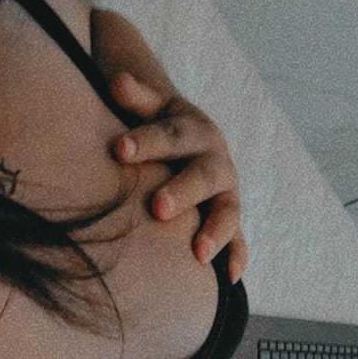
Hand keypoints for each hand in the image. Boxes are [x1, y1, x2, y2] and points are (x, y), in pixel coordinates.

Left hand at [109, 71, 247, 284]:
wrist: (189, 138)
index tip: (118, 149)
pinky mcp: (228, 215)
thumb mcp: (151, 107)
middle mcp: (215, 159)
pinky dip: (237, 256)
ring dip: (215, 230)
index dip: (146, 142)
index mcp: (193, 129)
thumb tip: (118, 80)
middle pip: (204, 174)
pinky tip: (229, 278)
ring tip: (198, 252)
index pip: (170, 135)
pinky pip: (239, 237)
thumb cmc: (159, 125)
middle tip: (159, 207)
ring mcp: (225, 190)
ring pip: (227, 209)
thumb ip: (136, 97)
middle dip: (183, 190)